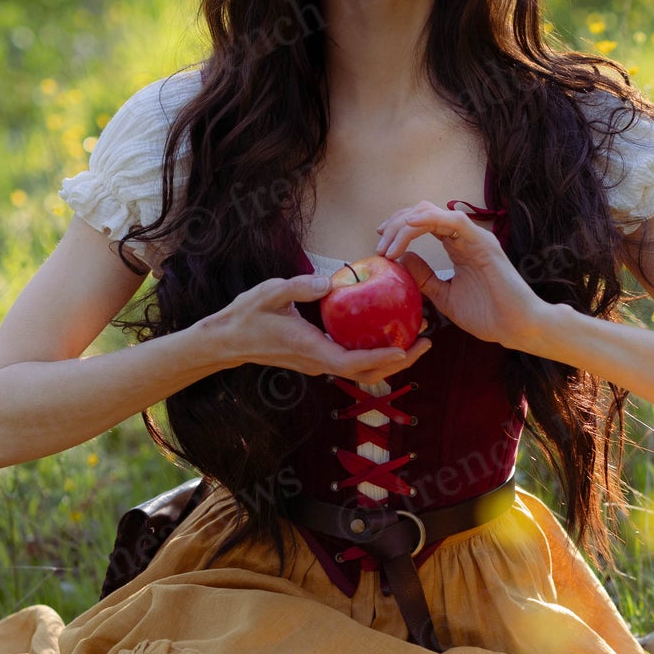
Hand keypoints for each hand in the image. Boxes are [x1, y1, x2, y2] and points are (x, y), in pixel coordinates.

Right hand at [200, 272, 432, 385]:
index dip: (381, 358)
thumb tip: (329, 281)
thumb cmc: (247, 315)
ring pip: (361, 371)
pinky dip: (373, 353)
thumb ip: (301, 287)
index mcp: (312, 350)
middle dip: (399, 362)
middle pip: (366, 372)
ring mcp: (319, 363)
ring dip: (390, 360)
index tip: (405, 350)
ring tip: (416, 341)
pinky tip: (386, 334)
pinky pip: (352, 360)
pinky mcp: (318, 358)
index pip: (353, 361)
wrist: (227, 340)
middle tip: (426, 344)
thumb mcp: (271, 293)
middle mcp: (319, 362)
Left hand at [375, 202, 550, 352]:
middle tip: (380, 244)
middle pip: (423, 212)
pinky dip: (427, 220)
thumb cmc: (487, 314)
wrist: (515, 327)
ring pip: (432, 212)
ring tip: (389, 246)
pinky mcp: (482, 242)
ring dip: (405, 225)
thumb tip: (403, 259)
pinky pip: (452, 220)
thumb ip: (424, 278)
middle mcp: (464, 236)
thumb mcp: (444, 296)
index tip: (380, 246)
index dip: (398, 228)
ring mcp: (474, 236)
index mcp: (457, 245)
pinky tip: (409, 230)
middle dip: (396, 224)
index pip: (423, 223)